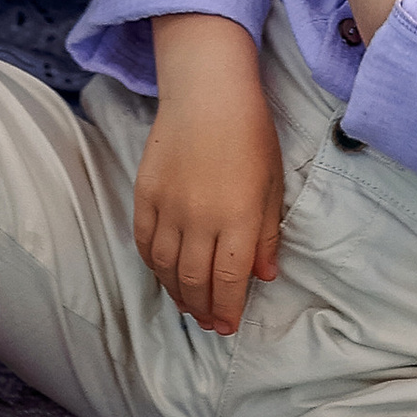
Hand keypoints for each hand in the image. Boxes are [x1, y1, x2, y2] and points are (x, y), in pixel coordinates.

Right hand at [134, 14, 282, 333]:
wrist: (206, 91)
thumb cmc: (250, 132)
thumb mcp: (272, 183)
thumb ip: (265, 233)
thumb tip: (263, 276)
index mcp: (237, 217)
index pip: (229, 279)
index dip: (228, 308)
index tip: (230, 325)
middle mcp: (200, 218)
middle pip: (195, 280)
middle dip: (204, 309)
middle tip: (211, 324)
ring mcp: (168, 207)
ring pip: (167, 268)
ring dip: (178, 294)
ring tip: (189, 306)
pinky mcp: (145, 194)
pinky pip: (145, 242)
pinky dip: (154, 266)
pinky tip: (165, 275)